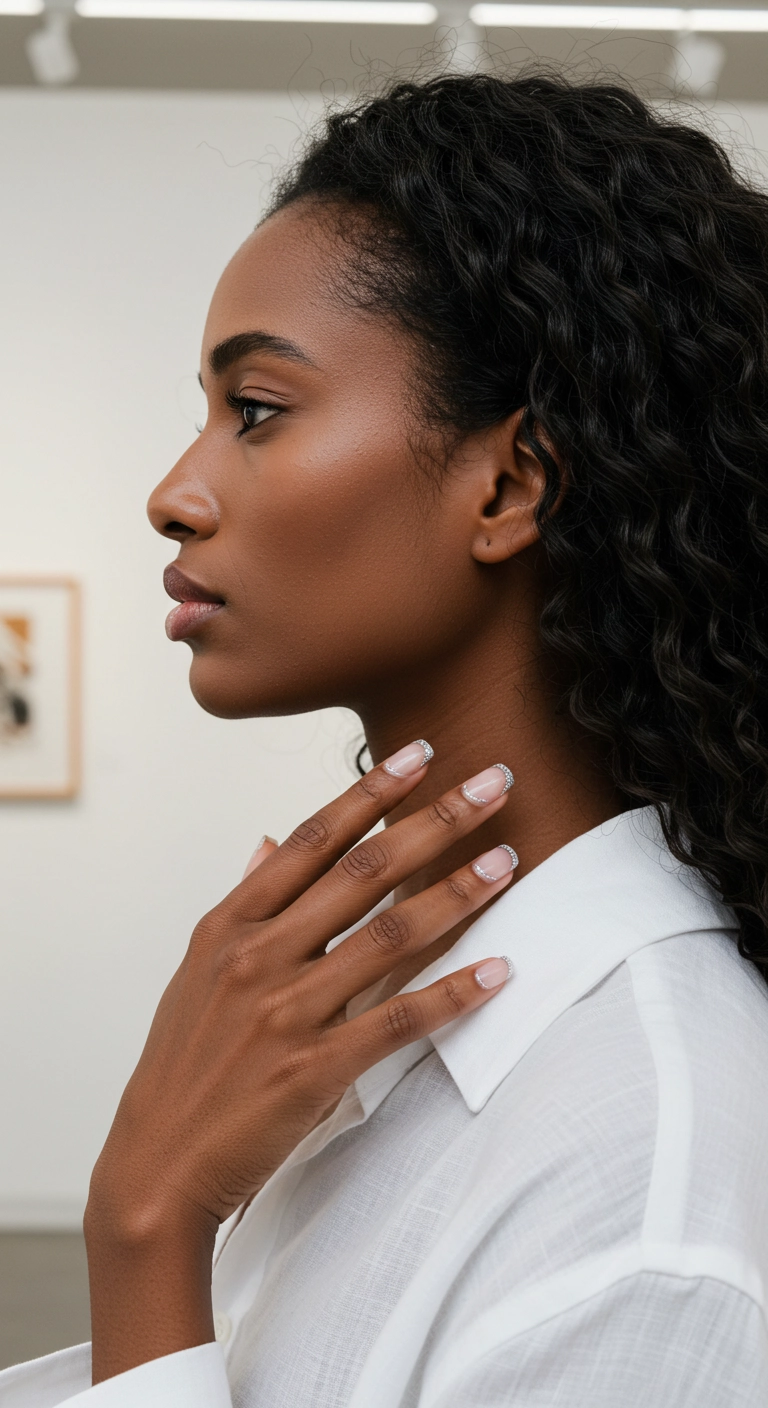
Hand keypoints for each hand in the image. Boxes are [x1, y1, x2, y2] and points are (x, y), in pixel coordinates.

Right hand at [85, 741, 516, 1380]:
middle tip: (491, 783)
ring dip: (457, 895)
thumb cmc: (185, 1064)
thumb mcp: (199, 970)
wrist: (157, 1163)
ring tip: (506, 861)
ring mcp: (286, 1011)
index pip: (313, 840)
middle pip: (362, 872)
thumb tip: (270, 841)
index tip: (420, 754)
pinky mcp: (314, 1069)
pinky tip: (498, 972)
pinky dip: (453, 994)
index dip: (370, 792)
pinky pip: (399, 1021)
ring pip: (389, 937)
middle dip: (435, 820)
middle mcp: (258, 956)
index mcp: (231, 925)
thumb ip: (244, 902)